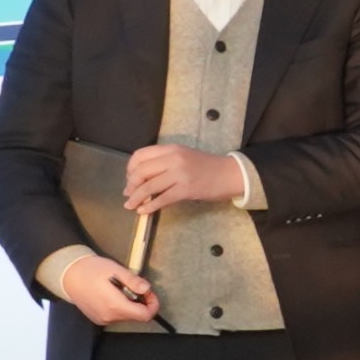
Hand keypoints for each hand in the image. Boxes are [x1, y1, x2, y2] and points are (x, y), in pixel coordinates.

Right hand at [39, 245, 160, 328]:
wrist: (67, 275)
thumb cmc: (90, 270)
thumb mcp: (115, 270)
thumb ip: (133, 281)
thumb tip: (146, 289)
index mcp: (115, 305)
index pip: (144, 315)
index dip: (152, 305)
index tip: (149, 293)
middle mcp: (109, 316)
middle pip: (136, 316)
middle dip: (141, 302)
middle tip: (136, 287)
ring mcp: (102, 319)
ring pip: (126, 316)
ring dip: (130, 304)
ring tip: (121, 289)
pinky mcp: (97, 318)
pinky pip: (115, 316)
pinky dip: (120, 307)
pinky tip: (113, 294)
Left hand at [118, 141, 250, 213]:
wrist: (231, 174)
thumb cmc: (207, 167)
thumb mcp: (184, 157)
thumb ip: (164, 163)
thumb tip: (141, 178)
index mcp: (171, 149)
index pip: (140, 155)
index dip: (130, 168)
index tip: (130, 178)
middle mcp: (173, 159)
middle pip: (141, 172)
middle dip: (130, 185)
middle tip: (128, 194)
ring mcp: (180, 174)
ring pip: (148, 186)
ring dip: (136, 198)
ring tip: (130, 205)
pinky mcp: (186, 189)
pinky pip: (162, 199)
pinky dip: (150, 206)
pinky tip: (144, 211)